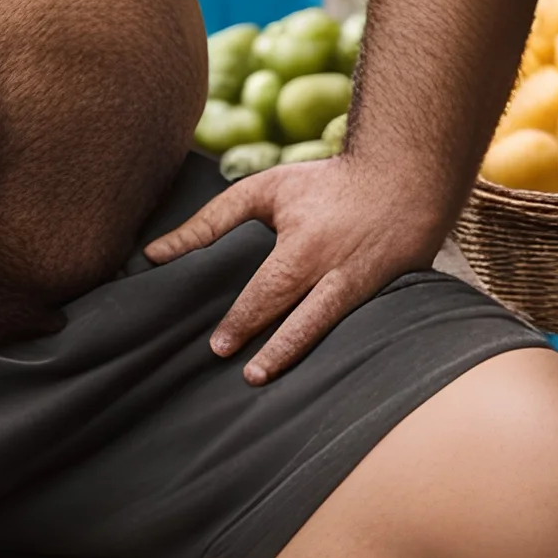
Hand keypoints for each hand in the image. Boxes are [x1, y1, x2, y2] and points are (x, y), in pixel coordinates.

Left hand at [146, 155, 449, 383]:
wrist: (404, 178)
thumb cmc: (324, 184)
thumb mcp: (265, 191)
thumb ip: (210, 222)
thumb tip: (153, 254)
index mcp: (305, 243)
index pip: (269, 290)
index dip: (245, 320)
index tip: (219, 347)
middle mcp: (337, 269)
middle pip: (300, 316)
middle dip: (273, 348)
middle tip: (245, 375)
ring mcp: (366, 286)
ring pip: (329, 327)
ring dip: (298, 354)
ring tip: (264, 379)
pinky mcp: (388, 296)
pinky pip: (361, 329)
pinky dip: (341, 351)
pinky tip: (320, 375)